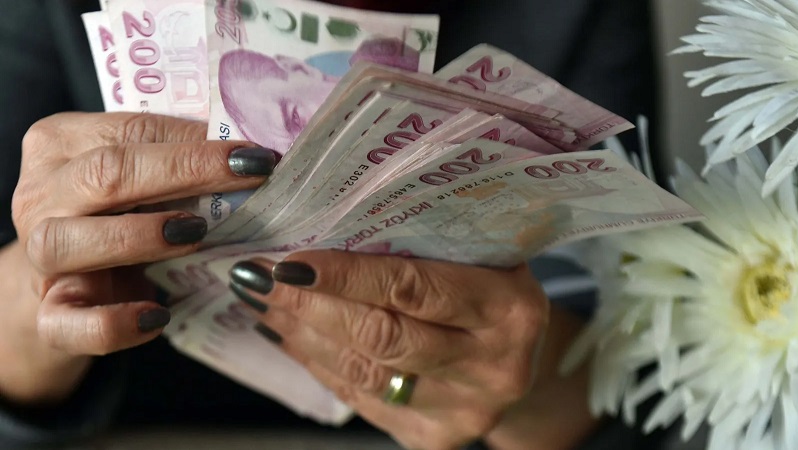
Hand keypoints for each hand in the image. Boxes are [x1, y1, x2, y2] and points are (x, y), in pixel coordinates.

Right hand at [6, 112, 275, 401]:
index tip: (256, 154)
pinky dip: (114, 323)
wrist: (70, 286)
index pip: (130, 131)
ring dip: (139, 236)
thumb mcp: (144, 180)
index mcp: (61, 144)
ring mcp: (36, 257)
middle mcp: (39, 196)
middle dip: (185, 172)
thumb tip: (251, 154)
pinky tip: (157, 316)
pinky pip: (69, 323)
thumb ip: (180, 160)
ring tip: (195, 234)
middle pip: (104, 175)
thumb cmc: (118, 217)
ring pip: (69, 241)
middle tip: (248, 177)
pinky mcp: (47, 315)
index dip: (195, 141)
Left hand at [228, 250, 548, 449]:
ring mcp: (463, 410)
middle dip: (309, 306)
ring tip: (263, 303)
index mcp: (507, 309)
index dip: (345, 276)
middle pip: (380, 337)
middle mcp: (491, 367)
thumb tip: (329, 222)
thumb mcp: (485, 256)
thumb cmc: (494, 290)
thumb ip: (427, 243)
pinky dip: (318, 365)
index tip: (290, 261)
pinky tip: (289, 336)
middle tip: (258, 278)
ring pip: (363, 372)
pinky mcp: (436, 436)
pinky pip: (362, 399)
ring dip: (302, 336)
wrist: (523, 361)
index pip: (411, 288)